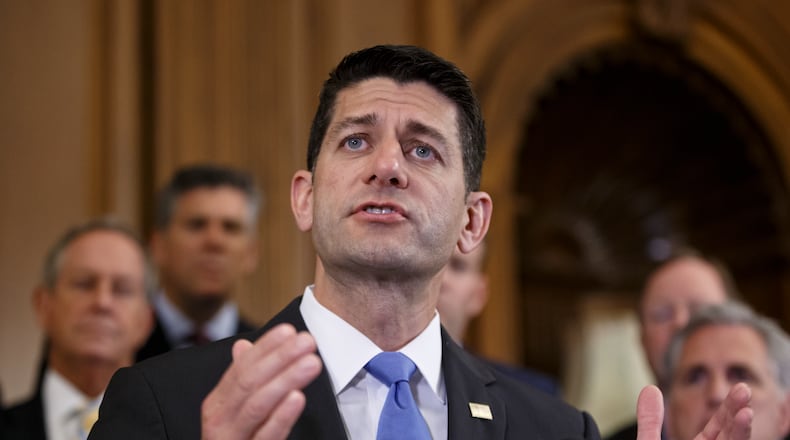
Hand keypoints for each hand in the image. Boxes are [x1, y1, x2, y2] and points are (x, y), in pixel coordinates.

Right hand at [201, 324, 322, 439]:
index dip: (266, 347)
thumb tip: (243, 346)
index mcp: (217, 403)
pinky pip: (265, 436)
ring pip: (257, 405)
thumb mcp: (236, 411)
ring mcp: (230, 439)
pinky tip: (297, 398)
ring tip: (311, 363)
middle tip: (307, 341)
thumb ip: (242, 379)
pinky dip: (281, 416)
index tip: (290, 330)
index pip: (241, 367)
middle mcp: (219, 420)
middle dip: (280, 358)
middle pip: (249, 382)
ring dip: (286, 379)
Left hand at [636, 383, 752, 439]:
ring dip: (741, 431)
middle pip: (729, 435)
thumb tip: (649, 388)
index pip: (718, 428)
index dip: (729, 410)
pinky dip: (736, 439)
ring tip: (746, 411)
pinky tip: (741, 423)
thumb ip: (650, 421)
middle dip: (737, 413)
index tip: (741, 387)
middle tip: (744, 389)